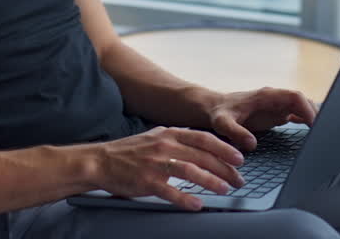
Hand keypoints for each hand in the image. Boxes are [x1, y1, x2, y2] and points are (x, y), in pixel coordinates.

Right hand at [89, 126, 246, 210]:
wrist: (100, 160)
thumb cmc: (130, 151)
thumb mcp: (156, 137)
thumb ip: (178, 139)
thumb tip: (203, 146)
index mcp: (169, 133)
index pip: (204, 138)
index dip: (224, 148)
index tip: (239, 158)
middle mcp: (164, 145)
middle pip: (202, 156)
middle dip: (224, 168)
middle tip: (238, 180)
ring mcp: (155, 163)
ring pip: (191, 171)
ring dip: (211, 181)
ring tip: (225, 190)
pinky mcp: (146, 181)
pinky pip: (170, 191)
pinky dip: (186, 199)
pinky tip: (198, 205)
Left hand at [206, 87, 318, 152]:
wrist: (214, 108)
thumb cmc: (219, 113)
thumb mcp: (222, 123)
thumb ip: (235, 132)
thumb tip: (251, 144)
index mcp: (266, 96)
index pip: (295, 97)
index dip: (308, 109)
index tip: (315, 124)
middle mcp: (275, 99)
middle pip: (304, 101)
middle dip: (315, 115)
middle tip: (322, 134)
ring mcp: (277, 106)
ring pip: (303, 107)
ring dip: (313, 118)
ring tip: (322, 135)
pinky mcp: (277, 114)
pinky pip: (297, 115)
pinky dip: (307, 122)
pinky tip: (314, 133)